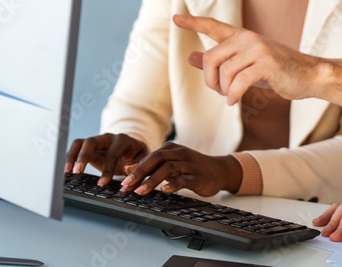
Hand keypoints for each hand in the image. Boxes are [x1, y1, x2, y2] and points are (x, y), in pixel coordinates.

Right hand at [65, 133, 148, 185]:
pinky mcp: (89, 147)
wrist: (133, 148)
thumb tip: (128, 169)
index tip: (102, 183)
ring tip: (67, 171)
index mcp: (122, 140)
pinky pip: (76, 147)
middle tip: (78, 172)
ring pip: (81, 142)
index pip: (112, 153)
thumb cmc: (137, 155)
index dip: (107, 169)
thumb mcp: (143, 159)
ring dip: (73, 156)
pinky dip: (70, 157)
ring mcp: (97, 140)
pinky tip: (66, 169)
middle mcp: (107, 138)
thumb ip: (138, 164)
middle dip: (84, 156)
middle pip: (92, 141)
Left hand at [119, 142, 241, 196]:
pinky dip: (173, 185)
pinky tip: (164, 191)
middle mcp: (179, 154)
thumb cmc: (192, 167)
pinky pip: (184, 179)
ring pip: (168, 169)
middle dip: (139, 172)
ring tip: (140, 191)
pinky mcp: (197, 176)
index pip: (149, 157)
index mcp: (171, 149)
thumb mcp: (171, 163)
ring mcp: (189, 164)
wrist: (219, 170)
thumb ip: (152, 165)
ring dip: (152, 181)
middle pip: (156, 159)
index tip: (122, 181)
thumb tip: (128, 169)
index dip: (135, 168)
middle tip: (126, 185)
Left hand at [173, 14, 341, 106]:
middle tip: (218, 91)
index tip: (175, 18)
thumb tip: (191, 56)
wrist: (309, 75)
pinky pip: (238, 83)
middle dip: (210, 79)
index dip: (193, 22)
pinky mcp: (267, 64)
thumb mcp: (246, 64)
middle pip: (212, 57)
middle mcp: (248, 38)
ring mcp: (258, 49)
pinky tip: (235, 101)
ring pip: (224, 72)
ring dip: (224, 91)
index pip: (213, 25)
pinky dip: (233, 96)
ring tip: (231, 97)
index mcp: (242, 36)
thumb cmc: (277, 71)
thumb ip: (219, 61)